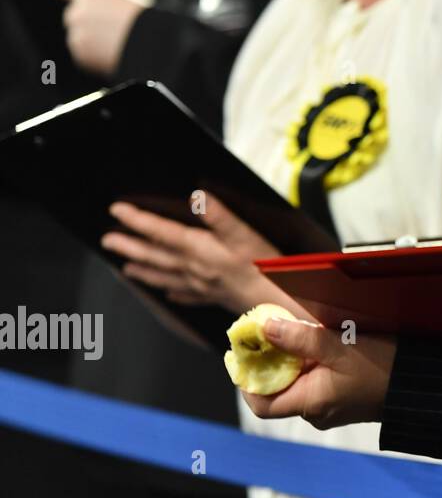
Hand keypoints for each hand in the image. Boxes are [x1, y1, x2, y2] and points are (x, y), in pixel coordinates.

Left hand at [50, 0, 152, 75]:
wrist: (154, 45)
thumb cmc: (147, 20)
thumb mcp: (126, 0)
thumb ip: (104, 2)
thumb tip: (97, 12)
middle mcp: (77, 11)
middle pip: (73, 15)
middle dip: (86, 21)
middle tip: (108, 29)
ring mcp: (76, 34)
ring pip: (79, 36)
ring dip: (91, 39)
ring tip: (117, 44)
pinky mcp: (80, 55)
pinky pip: (84, 54)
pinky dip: (95, 55)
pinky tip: (114, 54)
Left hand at [101, 193, 283, 312]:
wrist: (277, 302)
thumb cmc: (264, 267)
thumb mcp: (245, 234)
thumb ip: (219, 215)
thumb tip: (197, 196)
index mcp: (199, 250)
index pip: (161, 232)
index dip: (138, 220)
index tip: (117, 210)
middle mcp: (194, 268)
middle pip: (155, 255)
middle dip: (129, 245)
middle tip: (107, 240)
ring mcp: (202, 285)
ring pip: (164, 276)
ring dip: (142, 270)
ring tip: (125, 267)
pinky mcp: (214, 297)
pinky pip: (185, 295)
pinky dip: (172, 292)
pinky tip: (168, 293)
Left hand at [240, 319, 395, 430]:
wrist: (420, 381)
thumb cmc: (383, 367)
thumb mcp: (339, 346)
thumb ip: (300, 338)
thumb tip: (266, 328)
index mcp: (311, 404)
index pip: (261, 403)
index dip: (247, 378)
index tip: (245, 352)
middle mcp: (316, 410)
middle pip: (279, 387)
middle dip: (273, 358)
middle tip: (272, 328)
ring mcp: (330, 404)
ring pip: (298, 380)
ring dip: (294, 355)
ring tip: (300, 329)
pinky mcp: (343, 395)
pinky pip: (316, 378)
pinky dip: (311, 360)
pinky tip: (321, 339)